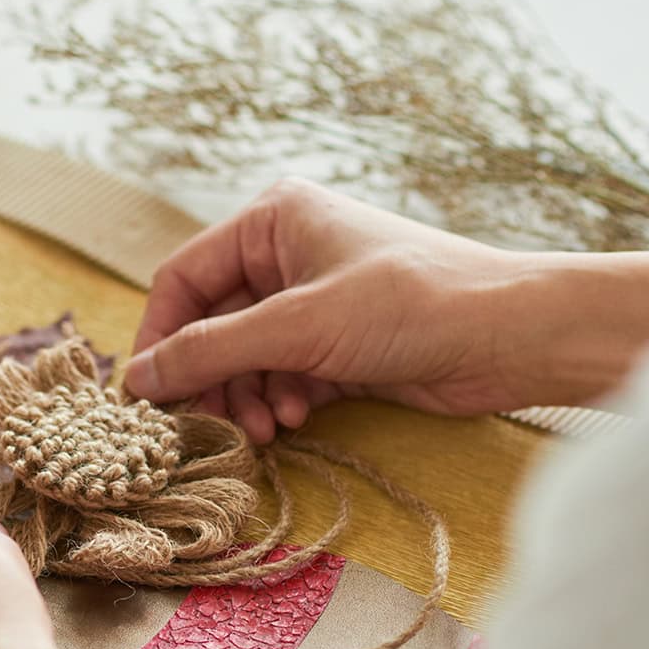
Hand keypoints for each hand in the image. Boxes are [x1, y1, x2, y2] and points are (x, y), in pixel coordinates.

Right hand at [123, 178, 547, 440]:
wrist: (510, 336)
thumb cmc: (411, 304)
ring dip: (246, 396)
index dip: (161, 337)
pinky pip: (282, 375)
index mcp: (273, 219)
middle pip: (213, 324)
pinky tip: (294, 420)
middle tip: (204, 426)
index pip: (184, 278)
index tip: (146, 395)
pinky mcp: (340, 343)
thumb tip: (138, 379)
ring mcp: (315, 300)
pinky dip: (279, 401)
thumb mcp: (299, 327)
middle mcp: (289, 253)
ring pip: (246, 357)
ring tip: (263, 429)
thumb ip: (212, 352)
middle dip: (211, 377)